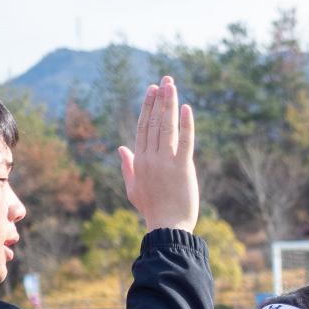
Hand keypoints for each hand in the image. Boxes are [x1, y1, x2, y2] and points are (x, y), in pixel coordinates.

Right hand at [119, 76, 198, 232]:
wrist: (167, 228)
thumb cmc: (152, 210)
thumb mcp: (134, 189)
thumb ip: (128, 167)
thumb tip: (122, 148)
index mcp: (140, 161)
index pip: (142, 127)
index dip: (148, 106)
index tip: (153, 90)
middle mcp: (151, 158)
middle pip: (154, 122)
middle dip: (160, 99)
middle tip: (165, 80)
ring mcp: (166, 163)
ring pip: (167, 127)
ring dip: (170, 105)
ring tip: (173, 86)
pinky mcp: (183, 169)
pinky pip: (185, 142)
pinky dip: (186, 125)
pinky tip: (187, 108)